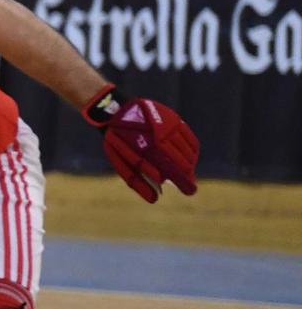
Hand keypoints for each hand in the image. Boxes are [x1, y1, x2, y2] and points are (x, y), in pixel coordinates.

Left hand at [84, 87, 198, 203]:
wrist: (116, 110)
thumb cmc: (117, 140)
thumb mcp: (120, 160)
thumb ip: (137, 179)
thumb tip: (155, 198)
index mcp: (149, 147)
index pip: (173, 169)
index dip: (183, 182)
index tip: (190, 192)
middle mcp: (163, 135)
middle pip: (184, 160)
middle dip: (187, 174)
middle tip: (187, 184)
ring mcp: (171, 125)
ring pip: (189, 150)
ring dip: (189, 163)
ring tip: (186, 172)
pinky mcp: (175, 119)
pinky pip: (190, 138)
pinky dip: (192, 151)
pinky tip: (189, 158)